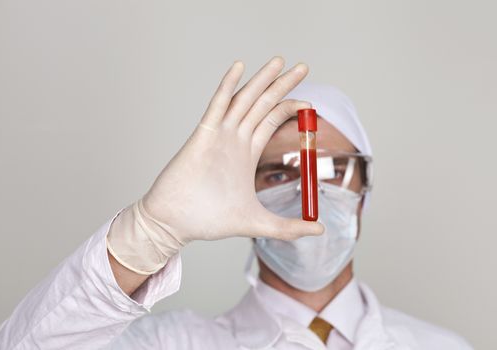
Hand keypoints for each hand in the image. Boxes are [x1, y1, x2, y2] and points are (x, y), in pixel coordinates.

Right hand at [142, 57, 324, 243]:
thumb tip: (320, 231)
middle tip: (303, 67)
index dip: (290, 109)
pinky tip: (240, 67)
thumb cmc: (208, 220)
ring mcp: (219, 135)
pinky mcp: (203, 136)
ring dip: (262, 79)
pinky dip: (228, 85)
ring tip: (280, 61)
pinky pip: (217, 105)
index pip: (271, 120)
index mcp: (246, 153)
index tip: (310, 106)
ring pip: (245, 99)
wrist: (175, 224)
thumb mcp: (258, 223)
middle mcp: (235, 139)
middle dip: (283, 84)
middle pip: (263, 104)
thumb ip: (289, 227)